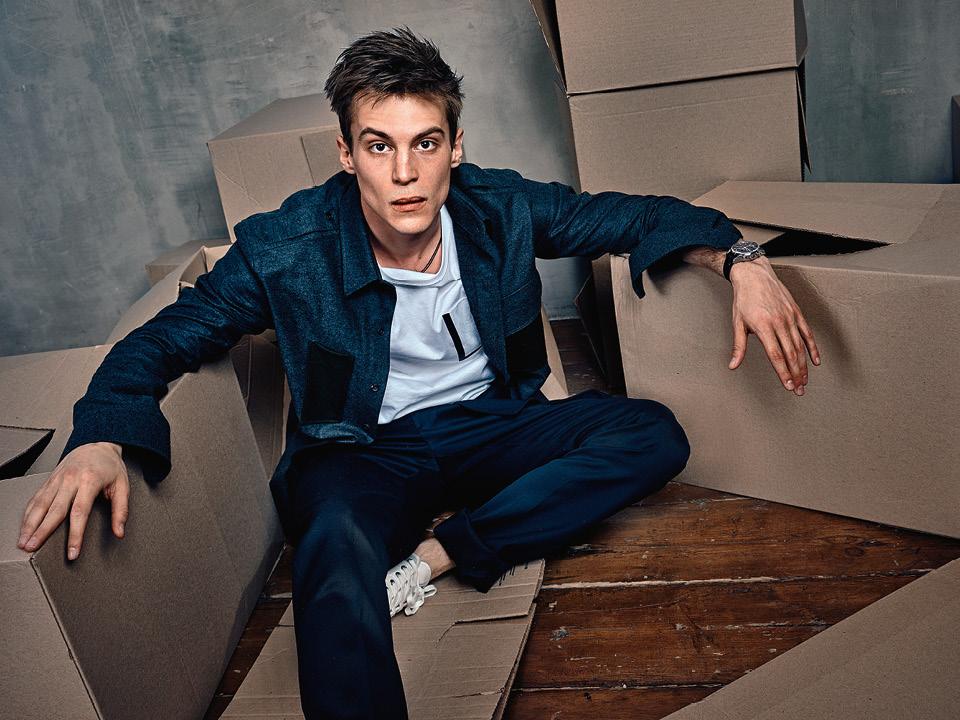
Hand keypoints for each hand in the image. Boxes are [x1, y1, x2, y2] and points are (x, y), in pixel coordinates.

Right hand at [17, 442, 128, 559]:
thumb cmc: (111, 467)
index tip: (72, 552)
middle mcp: (70, 480)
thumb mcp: (123, 486)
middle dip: (42, 531)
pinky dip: (28, 513)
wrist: (98, 445)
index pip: (79, 513)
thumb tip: (119, 532)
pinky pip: (36, 498)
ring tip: (23, 542)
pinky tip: (24, 526)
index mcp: (90, 481)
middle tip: (33, 548)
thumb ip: (121, 511)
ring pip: (40, 504)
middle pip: (54, 510)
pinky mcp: (50, 479)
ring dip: (29, 524)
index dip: (75, 535)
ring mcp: (57, 479)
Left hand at [728, 257, 820, 395]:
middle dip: (796, 374)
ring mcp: (790, 317)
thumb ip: (738, 346)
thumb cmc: (743, 299)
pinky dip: (813, 348)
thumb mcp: (737, 323)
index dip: (783, 373)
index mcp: (764, 326)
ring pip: (800, 346)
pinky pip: (807, 333)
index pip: (776, 355)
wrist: (754, 274)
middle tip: (799, 390)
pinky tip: (815, 361)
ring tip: (805, 380)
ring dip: (803, 365)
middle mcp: (779, 322)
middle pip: (791, 354)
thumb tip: (733, 365)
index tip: (788, 386)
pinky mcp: (797, 312)